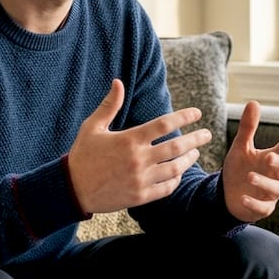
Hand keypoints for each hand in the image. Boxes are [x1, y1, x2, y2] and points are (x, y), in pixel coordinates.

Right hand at [67, 80, 211, 213]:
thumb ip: (110, 105)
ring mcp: (140, 179)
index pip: (164, 124)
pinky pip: (166, 188)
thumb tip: (118, 82)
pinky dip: (176, 179)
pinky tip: (179, 172)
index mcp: (129, 139)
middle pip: (176, 146)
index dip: (183, 117)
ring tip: (195, 152)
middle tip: (207, 134)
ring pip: (175, 168)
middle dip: (196, 139)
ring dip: (189, 159)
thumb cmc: (82, 154)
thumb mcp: (93, 126)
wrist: (72, 189)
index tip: (197, 113)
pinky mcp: (140, 196)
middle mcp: (138, 159)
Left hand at [221, 100, 278, 222]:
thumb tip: (254, 102)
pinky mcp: (262, 208)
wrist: (228, 194)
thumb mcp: (241, 147)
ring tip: (249, 176)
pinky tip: (243, 197)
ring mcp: (270, 193)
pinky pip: (263, 207)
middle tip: (268, 157)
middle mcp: (275, 176)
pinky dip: (254, 203)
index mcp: (272, 159)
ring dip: (264, 183)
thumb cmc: (239, 168)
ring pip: (275, 189)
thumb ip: (248, 127)